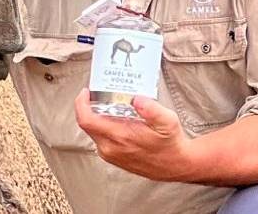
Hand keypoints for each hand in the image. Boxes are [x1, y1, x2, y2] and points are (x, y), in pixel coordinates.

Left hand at [74, 89, 195, 181]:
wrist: (176, 165)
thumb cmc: (171, 144)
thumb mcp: (167, 121)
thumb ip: (152, 109)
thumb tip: (137, 99)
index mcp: (120, 137)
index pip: (87, 120)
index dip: (81, 103)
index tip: (85, 92)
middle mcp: (111, 148)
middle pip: (87, 124)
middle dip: (89, 107)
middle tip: (98, 95)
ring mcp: (110, 154)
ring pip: (93, 131)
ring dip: (97, 117)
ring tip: (109, 105)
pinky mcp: (113, 158)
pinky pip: (100, 139)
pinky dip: (103, 126)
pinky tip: (116, 119)